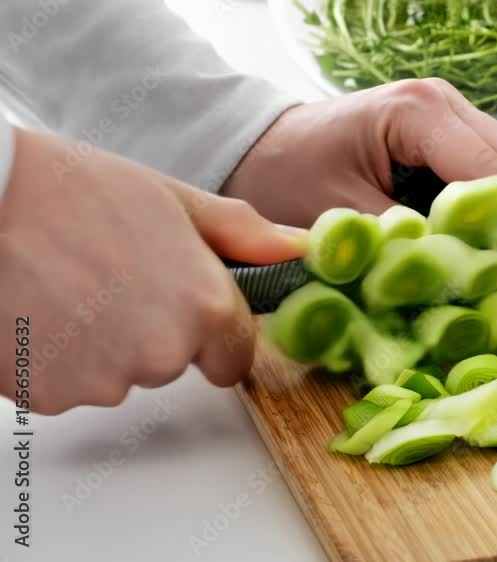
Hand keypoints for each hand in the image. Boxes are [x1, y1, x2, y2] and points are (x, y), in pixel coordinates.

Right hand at [0, 128, 305, 413]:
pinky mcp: (49, 396)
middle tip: (112, 278)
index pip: (235, 359)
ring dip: (103, 346)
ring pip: (121, 376)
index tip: (183, 305)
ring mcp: (104, 381)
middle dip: (153, 333)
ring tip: (70, 286)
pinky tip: (41, 311)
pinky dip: (57, 359)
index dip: (212, 334)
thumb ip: (242, 236)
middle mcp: (163, 355)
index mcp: (205, 308)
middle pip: (175, 365)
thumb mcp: (174, 201)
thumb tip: (296, 250)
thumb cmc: (73, 191)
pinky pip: (70, 386)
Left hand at [222, 78, 496, 226]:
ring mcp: (452, 119)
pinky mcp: (449, 141)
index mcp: (419, 113)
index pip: (496, 171)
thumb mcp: (335, 215)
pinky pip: (493, 175)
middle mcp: (447, 105)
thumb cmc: (283, 175)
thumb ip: (400, 244)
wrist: (255, 150)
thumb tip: (462, 276)